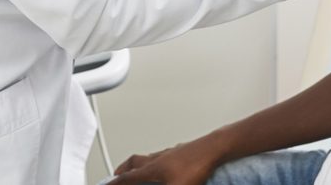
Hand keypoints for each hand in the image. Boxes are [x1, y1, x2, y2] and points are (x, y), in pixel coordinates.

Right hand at [109, 136, 224, 184]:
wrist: (215, 148)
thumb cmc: (197, 166)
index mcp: (153, 168)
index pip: (127, 177)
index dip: (115, 183)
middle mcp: (159, 158)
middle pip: (134, 162)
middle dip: (123, 170)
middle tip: (116, 176)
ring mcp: (171, 153)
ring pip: (148, 157)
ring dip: (139, 164)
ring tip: (138, 171)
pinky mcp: (183, 152)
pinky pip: (163, 156)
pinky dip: (157, 162)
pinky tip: (165, 166)